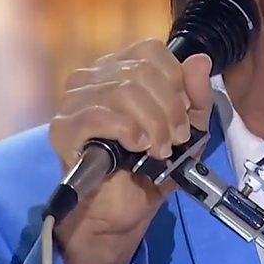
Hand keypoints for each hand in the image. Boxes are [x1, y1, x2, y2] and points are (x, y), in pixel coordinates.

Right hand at [47, 39, 213, 263]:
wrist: (122, 211)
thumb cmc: (150, 167)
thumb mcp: (188, 130)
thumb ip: (196, 96)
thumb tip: (200, 60)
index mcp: (118, 69)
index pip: (150, 51)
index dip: (174, 80)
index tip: (183, 114)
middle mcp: (91, 77)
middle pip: (140, 71)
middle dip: (168, 107)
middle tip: (175, 138)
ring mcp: (72, 100)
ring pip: (123, 90)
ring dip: (152, 123)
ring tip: (159, 149)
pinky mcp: (62, 128)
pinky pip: (98, 114)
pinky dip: (128, 130)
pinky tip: (137, 147)